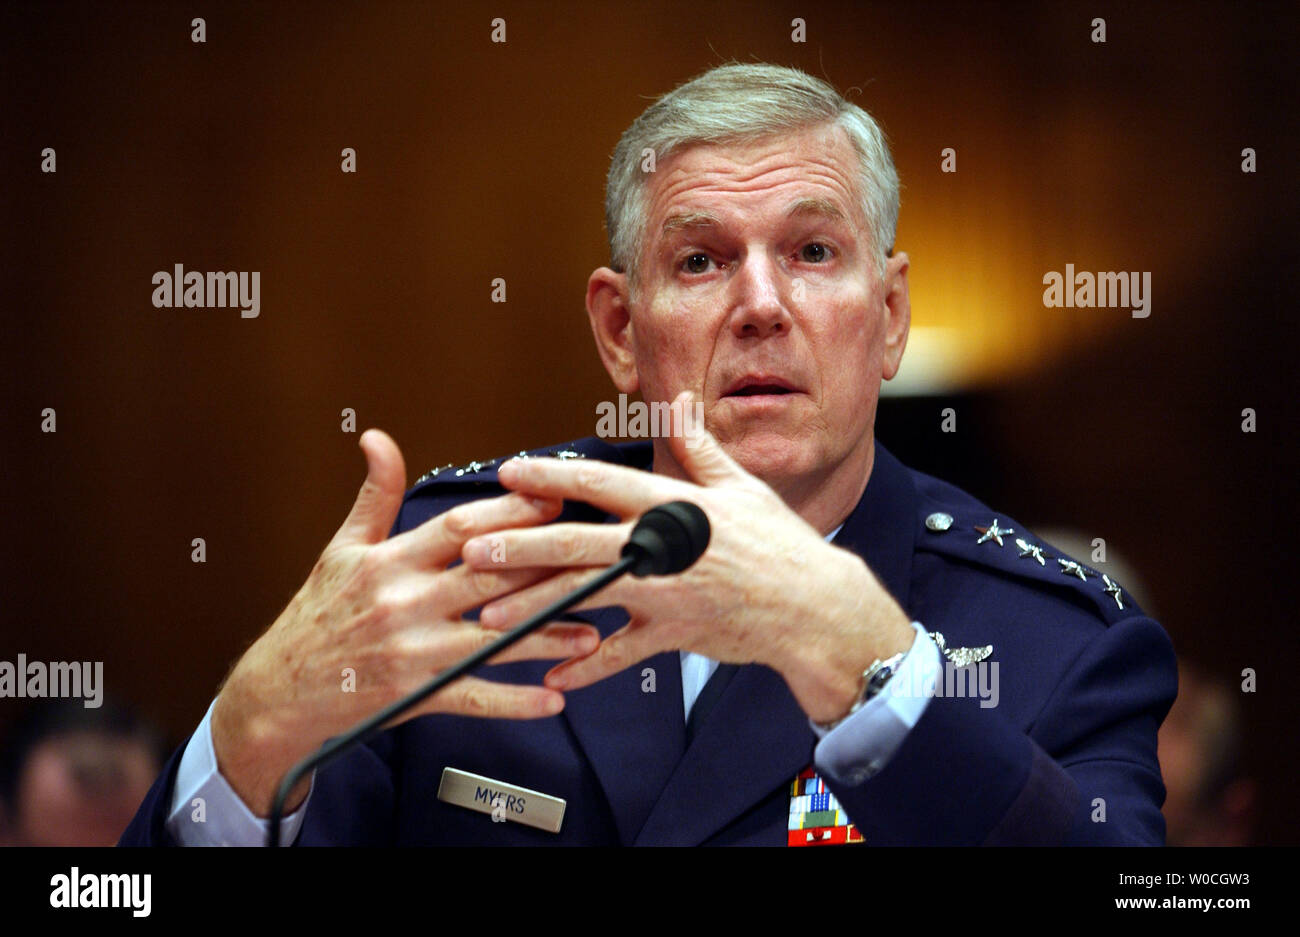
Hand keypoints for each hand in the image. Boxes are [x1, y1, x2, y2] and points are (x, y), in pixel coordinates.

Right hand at [210, 429, 600, 814]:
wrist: (277, 691)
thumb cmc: (317, 615)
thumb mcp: (340, 549)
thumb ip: (374, 496)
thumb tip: (377, 437)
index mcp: (390, 563)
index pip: (460, 527)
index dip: (511, 511)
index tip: (556, 498)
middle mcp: (403, 604)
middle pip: (487, 578)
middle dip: (544, 567)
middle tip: (595, 558)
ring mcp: (412, 654)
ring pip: (492, 641)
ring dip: (546, 637)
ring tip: (592, 631)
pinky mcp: (416, 697)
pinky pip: (475, 699)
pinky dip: (516, 702)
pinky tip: (555, 698)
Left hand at [459, 393, 913, 723]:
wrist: (814, 607)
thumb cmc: (778, 543)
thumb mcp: (739, 486)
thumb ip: (698, 446)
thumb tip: (677, 400)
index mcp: (672, 504)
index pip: (600, 483)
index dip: (551, 477)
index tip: (508, 473)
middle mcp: (661, 547)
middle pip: (577, 543)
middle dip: (519, 546)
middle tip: (470, 549)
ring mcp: (665, 594)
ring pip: (587, 600)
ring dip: (533, 609)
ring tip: (488, 617)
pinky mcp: (674, 635)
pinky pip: (622, 656)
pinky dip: (587, 669)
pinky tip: (551, 678)